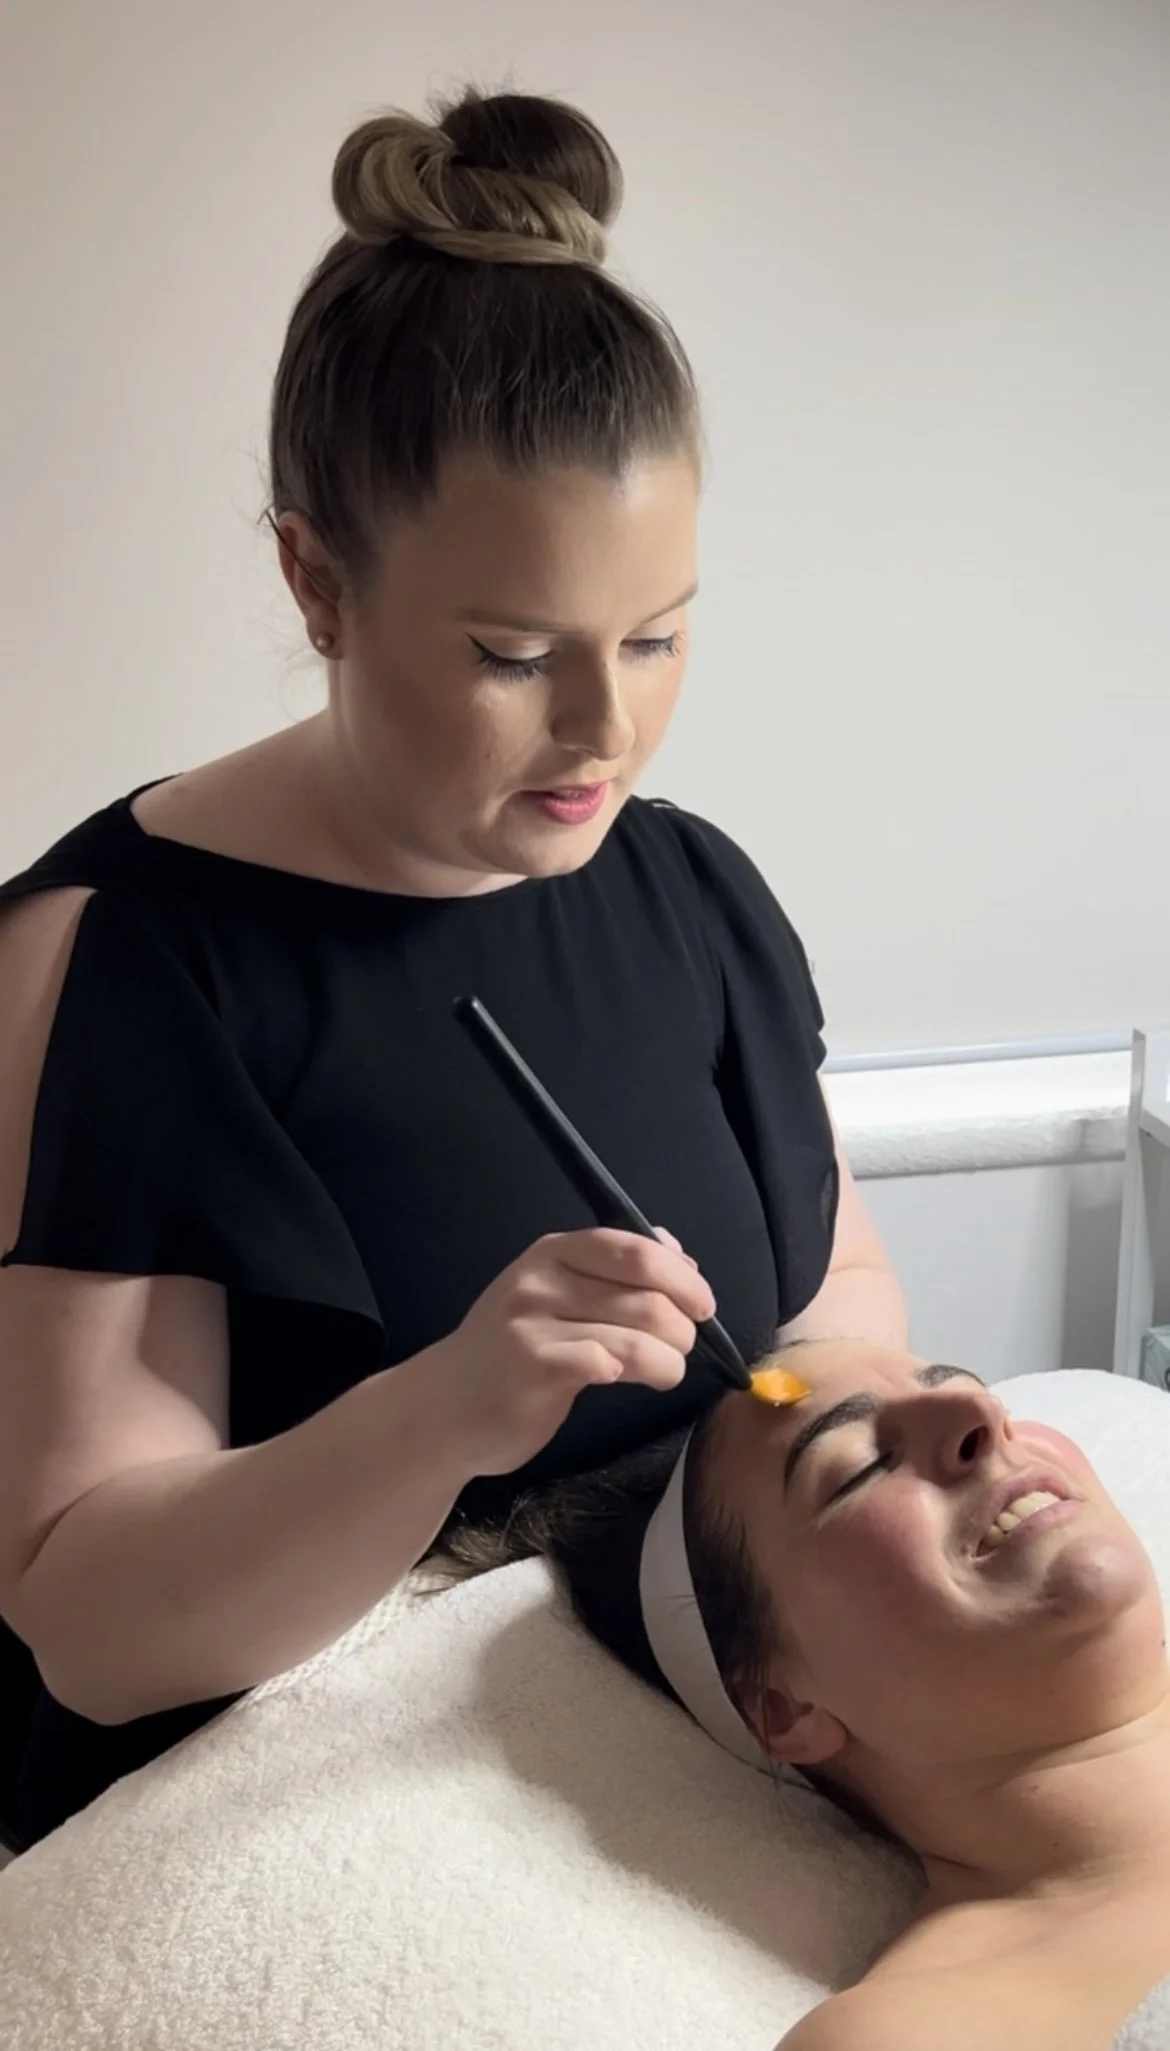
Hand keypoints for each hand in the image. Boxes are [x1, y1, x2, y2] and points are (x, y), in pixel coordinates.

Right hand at [425, 1229, 715, 1477]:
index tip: (703, 1305)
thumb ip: (612, 1273)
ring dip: (669, 1359)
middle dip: (683, 1326)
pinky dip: (636, 1375)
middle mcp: (541, 1279)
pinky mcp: (535, 1367)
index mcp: (553, 1253)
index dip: (681, 1276)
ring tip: (665, 1371)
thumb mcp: (554, 1296)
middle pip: (645, 1295)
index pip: (633, 1249)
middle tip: (682, 1348)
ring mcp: (534, 1323)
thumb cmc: (509, 1354)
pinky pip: (609, 1364)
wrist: (442, 1408)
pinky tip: (624, 1381)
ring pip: (637, 1335)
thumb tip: (678, 1255)